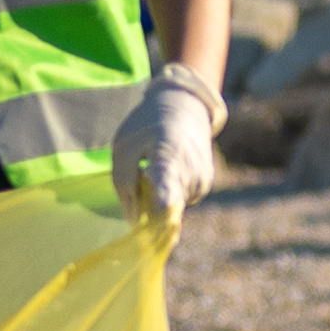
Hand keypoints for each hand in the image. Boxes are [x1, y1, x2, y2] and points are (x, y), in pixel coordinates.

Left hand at [114, 69, 223, 222]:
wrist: (185, 109)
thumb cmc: (147, 128)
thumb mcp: (124, 148)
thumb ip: (125, 183)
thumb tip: (133, 221)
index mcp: (168, 150)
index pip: (167, 177)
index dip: (164, 195)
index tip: (163, 207)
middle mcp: (191, 168)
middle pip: (167, 204)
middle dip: (149, 208)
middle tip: (141, 182)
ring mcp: (202, 179)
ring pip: (172, 206)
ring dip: (157, 197)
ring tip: (156, 167)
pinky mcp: (205, 186)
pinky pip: (180, 201)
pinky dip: (169, 193)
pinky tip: (169, 171)